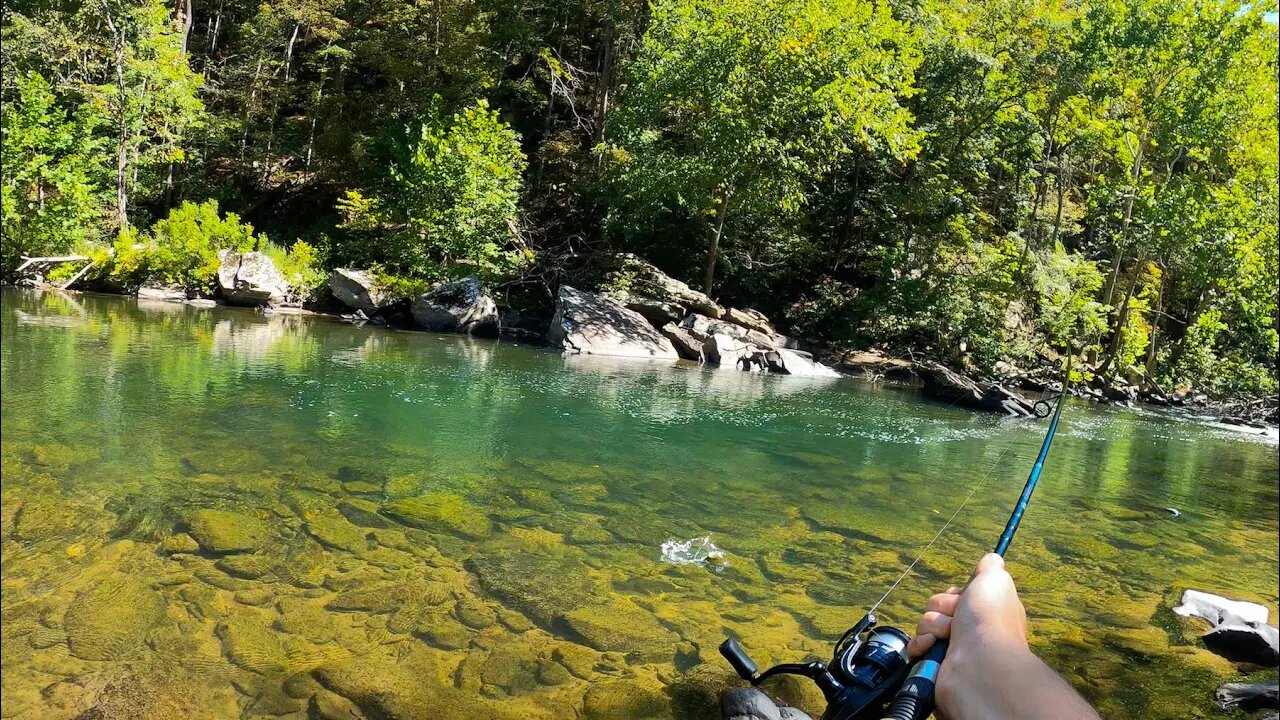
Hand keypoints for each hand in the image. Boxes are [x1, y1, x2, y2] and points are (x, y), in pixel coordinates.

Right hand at [906, 553, 1028, 661]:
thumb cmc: (990, 620)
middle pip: (937, 606)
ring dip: (932, 625)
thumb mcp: (996, 581)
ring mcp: (953, 648)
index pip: (958, 595)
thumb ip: (991, 567)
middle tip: (957, 617)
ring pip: (925, 623)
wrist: (979, 662)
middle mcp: (970, 630)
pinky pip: (916, 645)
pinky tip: (932, 646)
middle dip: (942, 607)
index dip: (957, 594)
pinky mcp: (935, 663)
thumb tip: (992, 558)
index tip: (964, 597)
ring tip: (947, 635)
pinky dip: (921, 644)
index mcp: (985, 613)